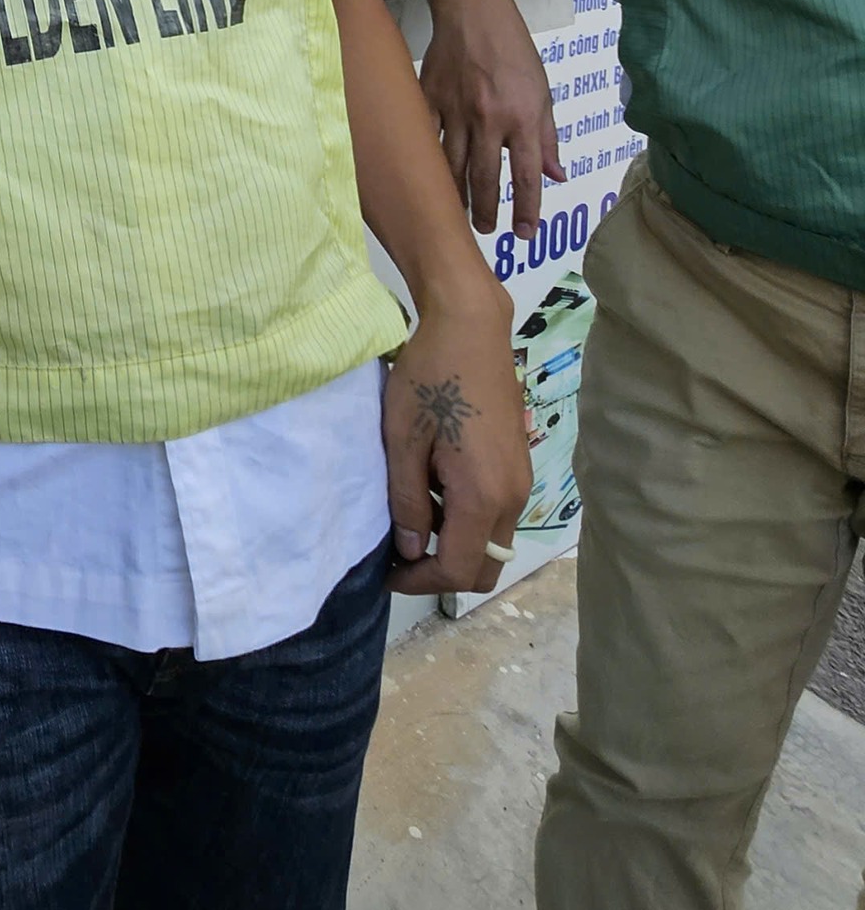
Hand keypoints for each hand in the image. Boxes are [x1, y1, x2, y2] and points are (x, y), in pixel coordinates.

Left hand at [383, 280, 533, 595]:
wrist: (470, 328)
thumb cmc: (429, 378)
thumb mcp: (403, 440)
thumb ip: (409, 500)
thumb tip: (412, 549)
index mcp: (484, 496)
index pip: (461, 569)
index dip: (422, 581)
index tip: (388, 572)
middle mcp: (513, 497)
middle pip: (486, 564)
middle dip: (442, 570)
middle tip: (400, 552)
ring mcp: (521, 480)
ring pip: (493, 539)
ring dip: (455, 541)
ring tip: (412, 513)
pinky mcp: (518, 463)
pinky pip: (496, 511)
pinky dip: (467, 517)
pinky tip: (434, 485)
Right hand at [419, 0, 563, 236]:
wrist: (472, 11)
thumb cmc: (513, 49)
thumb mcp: (543, 90)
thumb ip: (547, 136)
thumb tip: (556, 175)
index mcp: (523, 116)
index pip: (526, 174)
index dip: (527, 208)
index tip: (525, 234)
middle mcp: (489, 118)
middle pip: (485, 177)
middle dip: (486, 210)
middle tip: (486, 230)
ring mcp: (454, 109)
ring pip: (452, 164)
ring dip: (456, 195)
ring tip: (458, 214)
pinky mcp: (428, 98)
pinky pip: (427, 138)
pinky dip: (429, 162)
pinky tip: (430, 179)